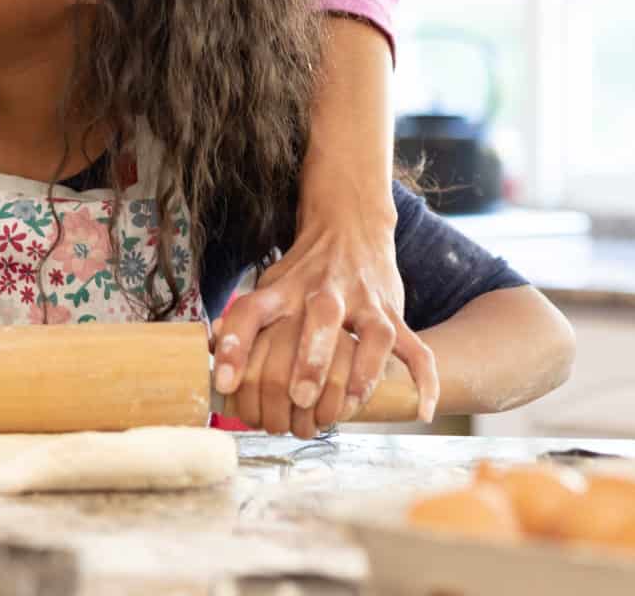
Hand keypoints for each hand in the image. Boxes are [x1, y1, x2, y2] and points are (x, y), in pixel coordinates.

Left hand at [212, 223, 438, 422]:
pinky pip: (415, 347)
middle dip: (311, 359)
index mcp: (284, 287)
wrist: (350, 226)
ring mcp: (365, 301)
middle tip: (299, 396)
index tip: (225, 383)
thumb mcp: (268, 284)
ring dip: (362, 370)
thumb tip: (211, 361)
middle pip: (320, 316)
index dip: (235, 345)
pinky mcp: (394, 314)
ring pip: (373, 333)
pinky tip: (420, 409)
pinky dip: (422, 378)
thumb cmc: (303, 270)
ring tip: (346, 405)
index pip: (252, 309)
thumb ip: (244, 322)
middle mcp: (325, 290)